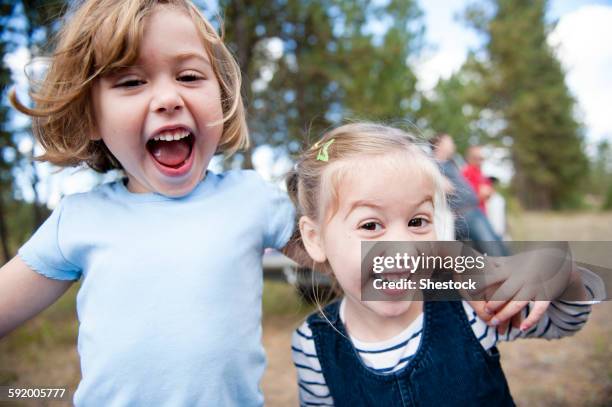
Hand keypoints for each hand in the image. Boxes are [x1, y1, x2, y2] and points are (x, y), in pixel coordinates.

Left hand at [457, 243, 572, 331]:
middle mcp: (521, 278)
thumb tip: (469, 258)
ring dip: (506, 314)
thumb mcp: (510, 260)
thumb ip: (491, 263)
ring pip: (519, 303)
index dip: (481, 283)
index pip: (493, 276)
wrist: (557, 261)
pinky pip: (538, 310)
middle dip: (495, 302)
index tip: (470, 290)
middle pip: (506, 292)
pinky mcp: (546, 296)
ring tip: (494, 323)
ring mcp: (534, 288)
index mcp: (510, 269)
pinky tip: (521, 329)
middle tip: (485, 311)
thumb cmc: (526, 262)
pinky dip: (531, 320)